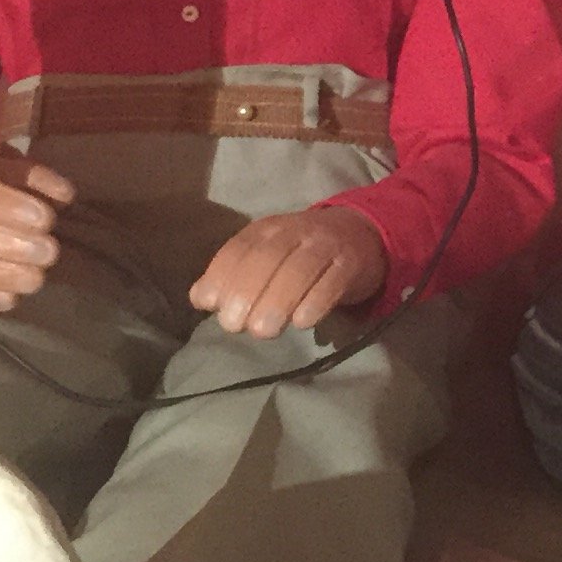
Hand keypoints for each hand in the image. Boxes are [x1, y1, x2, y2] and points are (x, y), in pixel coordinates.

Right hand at [0, 156, 78, 312]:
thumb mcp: (4, 170)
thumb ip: (38, 178)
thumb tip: (66, 195)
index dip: (26, 213)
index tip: (45, 218)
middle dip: (33, 248)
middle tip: (49, 247)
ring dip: (27, 274)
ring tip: (37, 265)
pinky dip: (10, 294)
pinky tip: (18, 281)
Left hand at [190, 205, 387, 339]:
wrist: (361, 234)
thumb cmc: (303, 253)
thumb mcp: (266, 255)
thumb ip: (234, 275)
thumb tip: (200, 299)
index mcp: (267, 229)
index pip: (239, 249)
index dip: (221, 276)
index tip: (210, 306)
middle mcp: (295, 231)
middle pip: (267, 259)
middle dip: (246, 293)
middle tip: (235, 327)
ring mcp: (326, 244)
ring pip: (299, 269)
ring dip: (277, 302)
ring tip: (263, 332)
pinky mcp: (351, 261)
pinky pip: (333, 281)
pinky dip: (316, 302)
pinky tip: (302, 323)